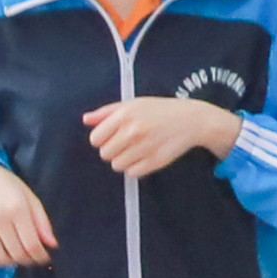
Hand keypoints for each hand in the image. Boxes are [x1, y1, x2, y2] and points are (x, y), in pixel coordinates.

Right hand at [0, 164, 57, 268]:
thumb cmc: (10, 188)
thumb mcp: (31, 199)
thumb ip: (43, 223)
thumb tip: (53, 245)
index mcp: (17, 208)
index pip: (31, 244)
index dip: (40, 256)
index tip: (44, 257)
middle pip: (16, 253)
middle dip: (28, 259)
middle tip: (33, 256)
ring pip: (0, 259)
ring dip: (12, 262)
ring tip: (18, 254)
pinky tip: (4, 253)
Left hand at [81, 96, 239, 179]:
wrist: (190, 119)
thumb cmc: (159, 110)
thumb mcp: (133, 104)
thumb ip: (107, 112)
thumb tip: (86, 119)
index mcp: (125, 115)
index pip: (95, 139)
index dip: (102, 139)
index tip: (112, 136)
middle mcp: (133, 131)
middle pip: (105, 154)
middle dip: (113, 150)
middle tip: (127, 142)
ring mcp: (144, 147)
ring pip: (117, 165)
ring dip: (124, 160)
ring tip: (136, 149)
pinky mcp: (155, 162)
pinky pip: (132, 173)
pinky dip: (136, 167)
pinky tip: (145, 156)